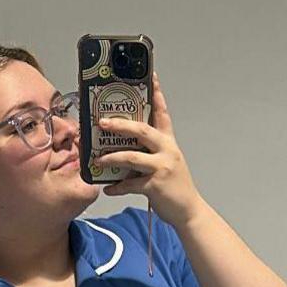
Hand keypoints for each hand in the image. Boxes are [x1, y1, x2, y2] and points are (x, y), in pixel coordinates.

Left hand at [94, 71, 206, 228]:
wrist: (189, 211)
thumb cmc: (175, 187)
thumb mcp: (167, 163)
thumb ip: (148, 153)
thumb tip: (121, 148)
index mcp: (169, 143)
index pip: (162, 113)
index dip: (156, 94)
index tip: (151, 75)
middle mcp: (167, 151)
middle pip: (142, 130)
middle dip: (120, 124)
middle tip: (102, 122)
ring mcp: (162, 167)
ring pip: (131, 157)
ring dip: (111, 158)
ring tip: (98, 160)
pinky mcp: (155, 185)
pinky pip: (130, 184)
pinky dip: (117, 187)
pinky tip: (108, 189)